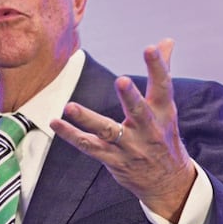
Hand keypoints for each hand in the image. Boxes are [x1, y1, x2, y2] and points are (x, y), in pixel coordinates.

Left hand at [51, 39, 195, 221]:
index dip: (157, 67)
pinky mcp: (112, 159)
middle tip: (122, 81)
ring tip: (70, 107)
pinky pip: (89, 146)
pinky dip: (71, 135)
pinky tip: (55, 123)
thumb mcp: (166, 107)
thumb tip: (167, 41)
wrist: (168, 182)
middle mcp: (148, 130)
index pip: (162, 86)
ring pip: (107, 131)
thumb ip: (162, 72)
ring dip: (88, 119)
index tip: (151, 48)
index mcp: (162, 113)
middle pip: (139, 111)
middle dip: (130, 97)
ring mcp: (129, 146)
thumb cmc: (164, 137)